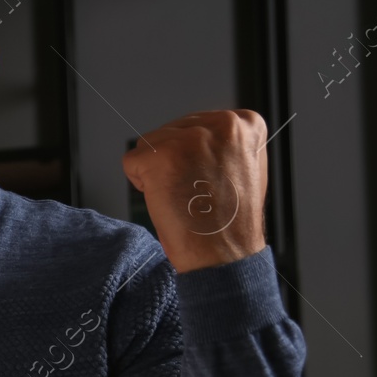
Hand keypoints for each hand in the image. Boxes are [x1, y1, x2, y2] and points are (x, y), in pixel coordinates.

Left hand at [122, 109, 267, 272]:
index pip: (195, 125)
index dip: (192, 156)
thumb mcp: (241, 166)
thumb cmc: (230, 220)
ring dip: (157, 172)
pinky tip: (166, 199)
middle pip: (171, 131)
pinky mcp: (160, 155)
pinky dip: (140, 184)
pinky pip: (131, 162)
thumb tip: (192, 136)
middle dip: (174, 163)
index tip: (208, 180)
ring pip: (149, 145)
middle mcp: (221, 123)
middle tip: (194, 193)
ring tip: (183, 196)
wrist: (224, 253)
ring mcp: (190, 137)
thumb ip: (220, 144)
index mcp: (245, 123)